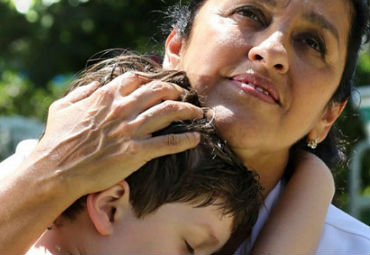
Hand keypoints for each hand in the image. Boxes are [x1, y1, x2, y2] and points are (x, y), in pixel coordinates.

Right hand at [35, 71, 202, 195]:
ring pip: (167, 112)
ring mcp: (130, 130)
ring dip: (187, 110)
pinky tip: (196, 138)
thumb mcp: (62, 107)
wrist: (56, 169)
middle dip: (176, 91)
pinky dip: (184, 140)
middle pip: (158, 92)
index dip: (153, 79)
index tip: (161, 84)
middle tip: (185, 95)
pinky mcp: (136, 152)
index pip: (137, 79)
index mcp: (106, 96)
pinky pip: (167, 143)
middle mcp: (122, 109)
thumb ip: (82, 92)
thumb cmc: (57, 139)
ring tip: (198, 112)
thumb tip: (96, 84)